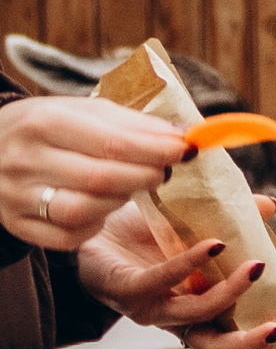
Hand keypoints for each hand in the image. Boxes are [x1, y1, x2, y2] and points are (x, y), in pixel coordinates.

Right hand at [0, 99, 191, 251]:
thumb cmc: (51, 127)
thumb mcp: (85, 112)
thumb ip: (133, 125)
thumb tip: (183, 137)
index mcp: (43, 122)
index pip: (111, 142)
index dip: (155, 150)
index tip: (185, 150)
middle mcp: (24, 160)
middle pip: (101, 179)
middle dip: (144, 177)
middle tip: (164, 172)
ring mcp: (17, 196)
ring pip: (84, 211)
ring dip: (120, 201)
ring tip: (131, 187)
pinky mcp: (18, 224)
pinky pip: (67, 236)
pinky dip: (94, 225)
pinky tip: (102, 209)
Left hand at [76, 197, 275, 348]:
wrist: (86, 223)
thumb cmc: (139, 231)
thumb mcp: (192, 227)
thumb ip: (230, 220)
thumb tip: (268, 206)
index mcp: (189, 309)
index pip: (224, 337)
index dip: (253, 339)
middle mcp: (170, 316)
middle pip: (211, 347)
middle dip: (248, 342)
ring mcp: (147, 305)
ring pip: (194, 314)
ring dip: (231, 292)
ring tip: (256, 266)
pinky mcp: (125, 288)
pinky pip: (163, 280)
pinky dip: (191, 263)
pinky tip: (215, 244)